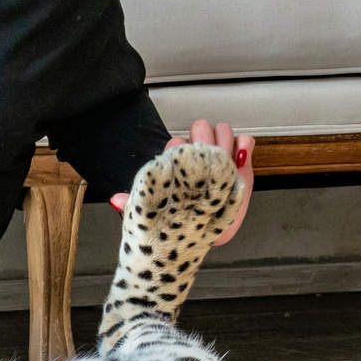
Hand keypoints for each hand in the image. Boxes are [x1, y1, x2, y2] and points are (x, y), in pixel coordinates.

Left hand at [111, 119, 255, 244]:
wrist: (212, 232)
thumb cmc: (184, 220)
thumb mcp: (159, 214)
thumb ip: (138, 204)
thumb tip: (115, 199)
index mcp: (178, 164)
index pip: (176, 144)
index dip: (178, 151)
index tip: (181, 166)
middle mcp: (199, 156)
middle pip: (201, 128)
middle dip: (202, 140)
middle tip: (206, 160)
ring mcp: (221, 156)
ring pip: (222, 129)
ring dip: (223, 141)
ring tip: (224, 160)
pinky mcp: (241, 160)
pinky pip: (245, 141)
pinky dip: (244, 144)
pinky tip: (240, 158)